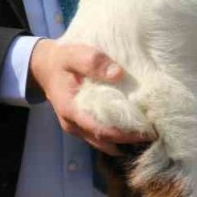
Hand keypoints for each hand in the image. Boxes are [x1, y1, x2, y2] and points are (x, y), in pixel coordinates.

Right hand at [28, 39, 152, 154]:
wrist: (44, 66)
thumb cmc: (62, 60)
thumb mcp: (74, 54)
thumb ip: (93, 62)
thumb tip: (117, 73)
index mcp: (71, 109)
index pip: (100, 129)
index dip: (123, 134)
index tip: (146, 130)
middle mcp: (73, 123)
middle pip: (103, 140)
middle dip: (127, 140)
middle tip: (153, 133)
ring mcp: (75, 126)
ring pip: (101, 141)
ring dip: (121, 140)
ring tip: (146, 133)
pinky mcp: (79, 124)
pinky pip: (97, 136)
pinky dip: (114, 136)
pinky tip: (130, 129)